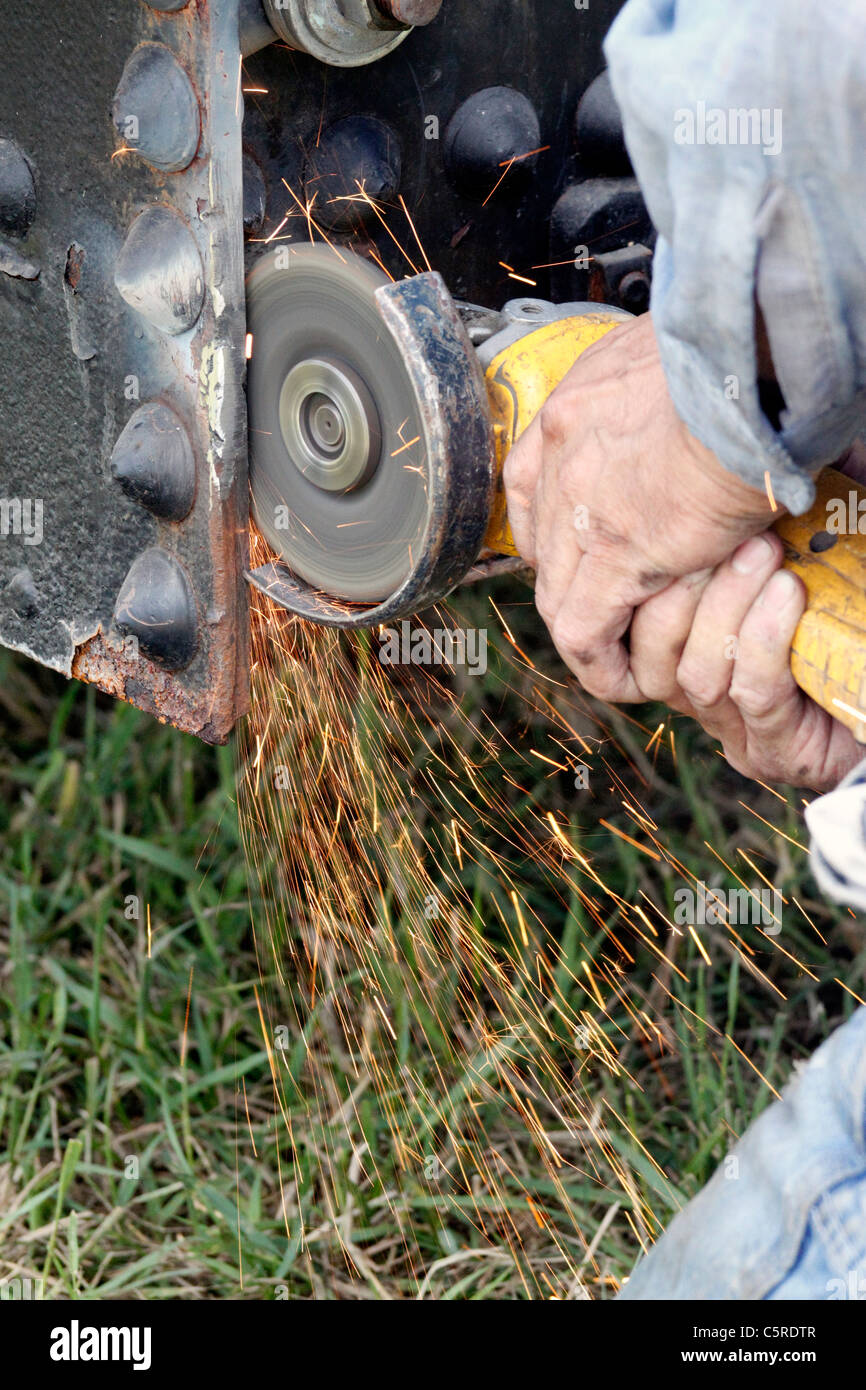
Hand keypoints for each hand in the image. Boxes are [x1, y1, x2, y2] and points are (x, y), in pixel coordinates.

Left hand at [503, 313, 776, 700]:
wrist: (754, 367)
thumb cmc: (735, 351)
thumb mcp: (671, 355)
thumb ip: (653, 388)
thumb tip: (676, 395)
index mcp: (576, 403)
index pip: (532, 479)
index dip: (555, 522)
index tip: (580, 540)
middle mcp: (561, 452)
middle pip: (540, 541)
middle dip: (566, 577)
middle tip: (600, 599)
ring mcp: (580, 507)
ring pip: (556, 590)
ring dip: (583, 622)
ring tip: (611, 645)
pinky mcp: (615, 556)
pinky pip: (583, 628)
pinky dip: (597, 658)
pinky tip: (617, 671)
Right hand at [629, 532, 861, 790]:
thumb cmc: (840, 607)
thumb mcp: (787, 554)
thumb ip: (749, 528)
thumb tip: (725, 468)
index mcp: (683, 649)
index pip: (625, 627)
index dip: (629, 582)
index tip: (662, 518)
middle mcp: (696, 697)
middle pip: (649, 651)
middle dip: (681, 586)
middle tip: (723, 530)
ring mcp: (733, 731)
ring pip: (695, 674)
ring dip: (728, 608)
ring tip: (765, 553)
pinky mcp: (772, 752)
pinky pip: (751, 692)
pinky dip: (765, 639)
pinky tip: (787, 592)